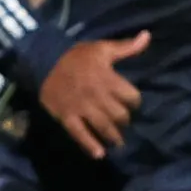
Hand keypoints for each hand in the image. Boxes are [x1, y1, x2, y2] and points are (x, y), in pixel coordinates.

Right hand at [39, 31, 149, 157]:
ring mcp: (81, 108)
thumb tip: (147, 36)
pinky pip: (79, 134)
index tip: (132, 104)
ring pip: (103, 126)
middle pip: (120, 115)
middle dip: (125, 121)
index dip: (135, 102)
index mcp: (108, 79)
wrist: (43, 60)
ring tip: (119, 143)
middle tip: (124, 123)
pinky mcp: (67, 116)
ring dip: (113, 137)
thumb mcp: (102, 48)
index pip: (131, 97)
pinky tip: (100, 154)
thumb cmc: (76, 55)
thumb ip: (127, 47)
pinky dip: (90, 145)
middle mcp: (97, 95)